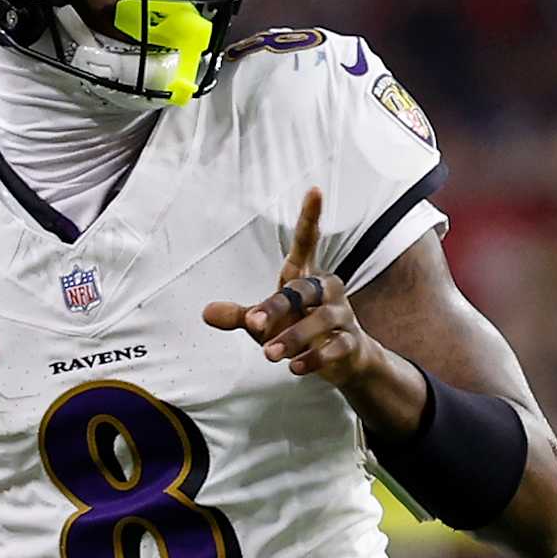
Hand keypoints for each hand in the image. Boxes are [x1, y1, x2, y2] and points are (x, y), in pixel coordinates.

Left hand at [205, 188, 428, 429]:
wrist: (344, 359)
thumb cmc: (299, 329)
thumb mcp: (265, 322)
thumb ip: (239, 316)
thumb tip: (205, 312)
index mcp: (305, 277)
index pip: (308, 242)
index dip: (310, 217)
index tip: (314, 189)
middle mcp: (327, 290)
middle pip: (303, 290)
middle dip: (277, 308)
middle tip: (253, 325)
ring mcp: (342, 315)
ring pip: (320, 320)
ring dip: (293, 338)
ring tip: (269, 354)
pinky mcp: (351, 342)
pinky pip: (334, 347)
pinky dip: (314, 358)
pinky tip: (295, 368)